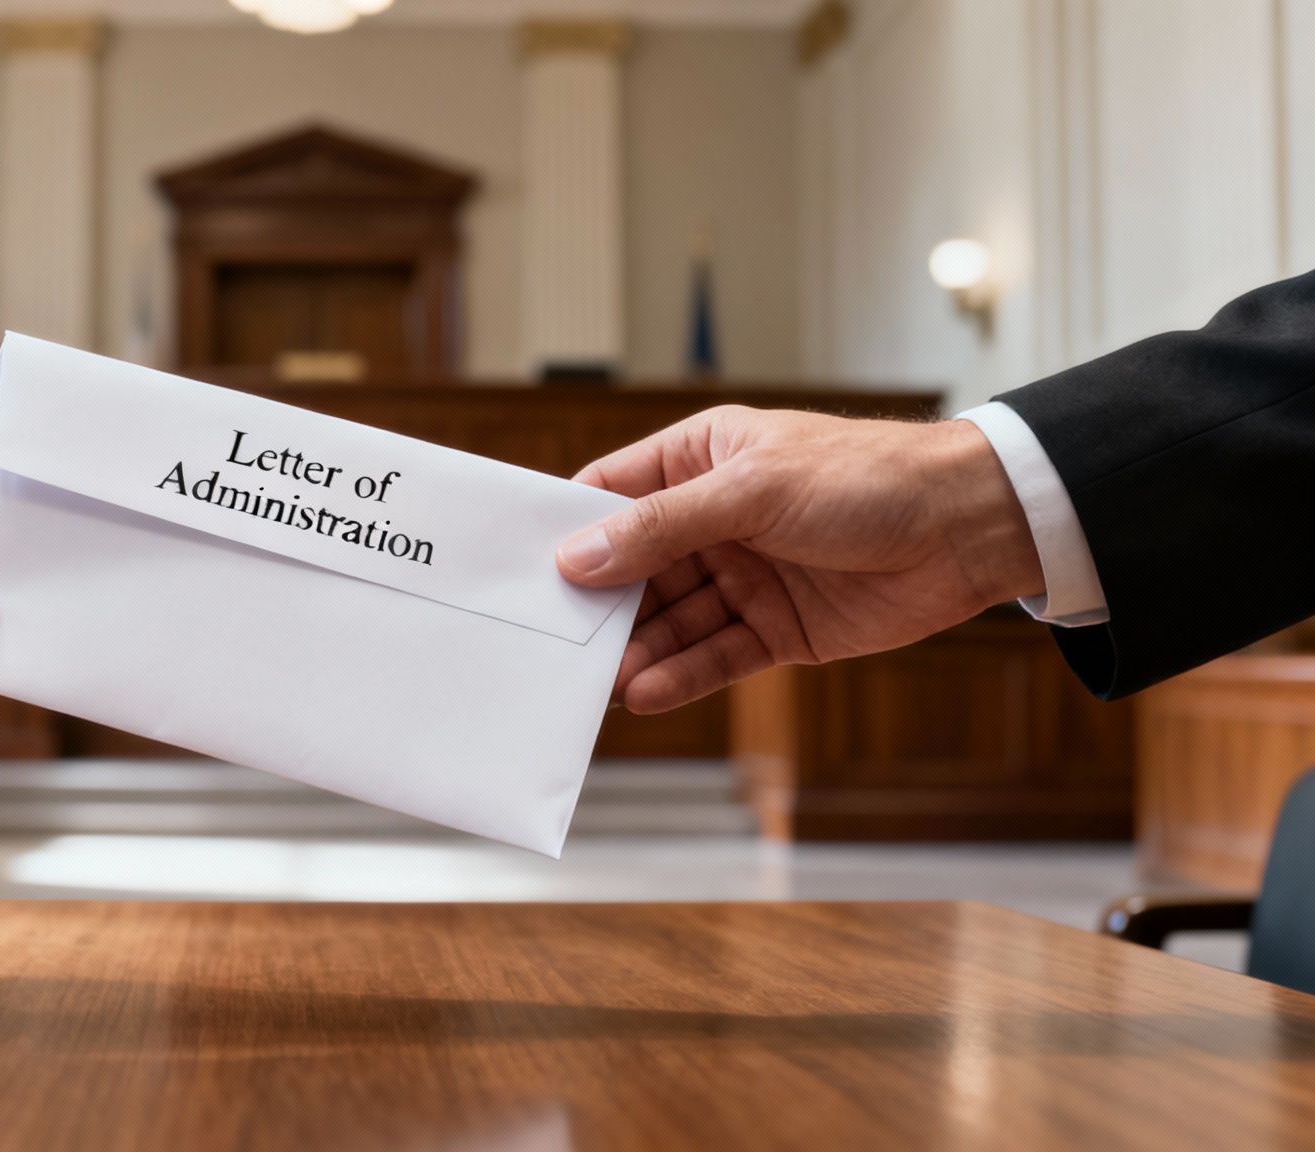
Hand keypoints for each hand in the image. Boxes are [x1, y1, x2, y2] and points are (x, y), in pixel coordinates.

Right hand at [556, 406, 1042, 713]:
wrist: (969, 529)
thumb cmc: (866, 478)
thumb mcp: (752, 490)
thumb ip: (662, 528)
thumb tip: (578, 556)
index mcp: (700, 460)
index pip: (612, 494)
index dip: (568, 530)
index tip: (520, 569)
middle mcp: (714, 519)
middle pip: (634, 568)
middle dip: (597, 606)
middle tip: (552, 646)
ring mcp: (744, 576)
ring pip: (670, 619)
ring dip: (635, 650)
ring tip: (599, 685)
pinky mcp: (776, 628)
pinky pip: (714, 655)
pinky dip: (680, 675)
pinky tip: (646, 693)